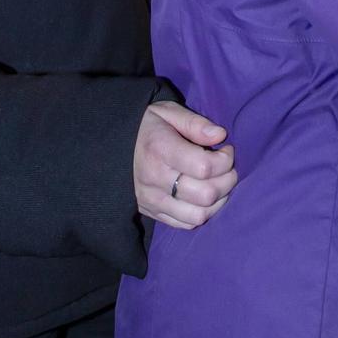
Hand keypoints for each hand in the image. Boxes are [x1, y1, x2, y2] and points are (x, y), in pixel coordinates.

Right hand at [134, 100, 236, 230]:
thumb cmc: (145, 126)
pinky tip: (203, 196)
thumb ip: (195, 123)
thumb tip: (220, 135)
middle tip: (228, 167)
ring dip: (218, 201)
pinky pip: (185, 224)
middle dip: (227, 180)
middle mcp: (155, 179)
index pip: (204, 167)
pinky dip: (202, 213)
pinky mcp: (152, 212)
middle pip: (205, 194)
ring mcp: (152, 200)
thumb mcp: (167, 112)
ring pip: (198, 215)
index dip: (226, 160)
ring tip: (218, 183)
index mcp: (160, 150)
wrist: (109, 147)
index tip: (226, 148)